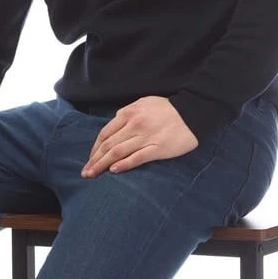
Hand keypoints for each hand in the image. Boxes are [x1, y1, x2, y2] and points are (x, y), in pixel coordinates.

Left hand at [81, 96, 198, 177]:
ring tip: (93, 175)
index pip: (105, 133)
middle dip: (94, 160)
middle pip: (108, 145)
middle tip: (85, 173)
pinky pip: (137, 158)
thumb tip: (114, 124)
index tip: (89, 159)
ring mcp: (146, 137)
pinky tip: (114, 171)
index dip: (94, 148)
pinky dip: (124, 164)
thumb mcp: (143, 103)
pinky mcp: (158, 148)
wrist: (193, 112)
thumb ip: (127, 113)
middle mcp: (134, 125)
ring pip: (118, 152)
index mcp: (129, 113)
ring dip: (102, 165)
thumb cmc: (167, 108)